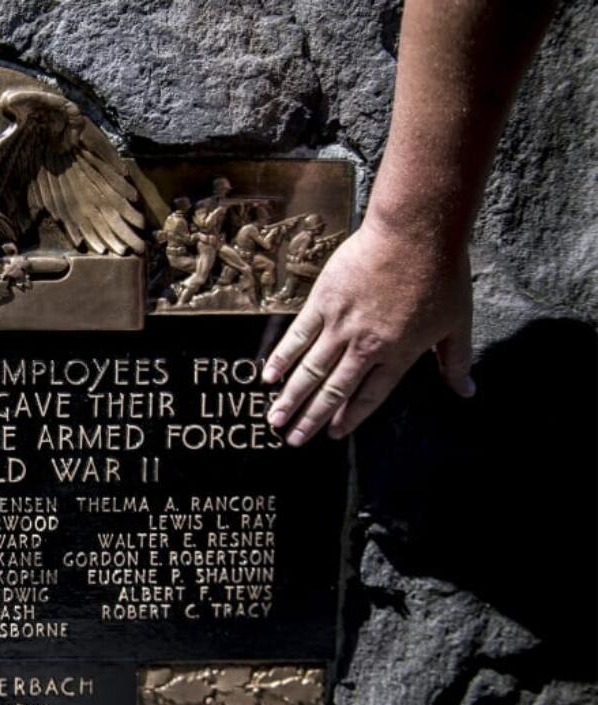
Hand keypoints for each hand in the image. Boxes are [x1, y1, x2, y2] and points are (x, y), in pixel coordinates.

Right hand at [262, 216, 474, 445]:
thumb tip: (467, 391)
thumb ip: (456, 361)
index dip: (351, 417)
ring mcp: (341, 325)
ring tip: (274, 419)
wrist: (415, 233)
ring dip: (291, 398)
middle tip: (293, 440)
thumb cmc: (441, 275)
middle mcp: (365, 346)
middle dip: (312, 418)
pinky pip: (298, 336)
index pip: (370, 396)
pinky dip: (282, 357)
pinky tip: (268, 375)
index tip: (333, 434)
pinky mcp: (323, 301)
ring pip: (311, 370)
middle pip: (334, 390)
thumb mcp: (458, 323)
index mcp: (398, 354)